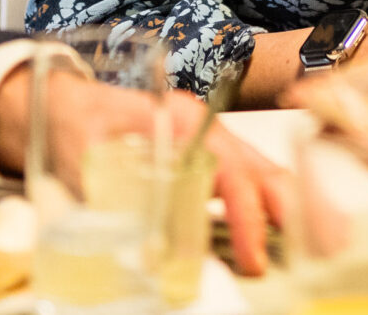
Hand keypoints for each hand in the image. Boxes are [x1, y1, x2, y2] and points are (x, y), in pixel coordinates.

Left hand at [0, 65, 291, 276]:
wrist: (66, 107)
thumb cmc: (76, 128)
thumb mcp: (88, 163)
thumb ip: (117, 201)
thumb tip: (152, 256)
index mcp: (181, 120)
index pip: (229, 169)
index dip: (246, 217)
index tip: (252, 258)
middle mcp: (204, 127)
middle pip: (262, 166)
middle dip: (287, 213)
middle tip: (299, 259)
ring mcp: (210, 140)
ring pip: (262, 173)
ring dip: (283, 213)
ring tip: (301, 254)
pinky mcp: (207, 158)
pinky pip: (247, 183)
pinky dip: (266, 211)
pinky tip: (274, 241)